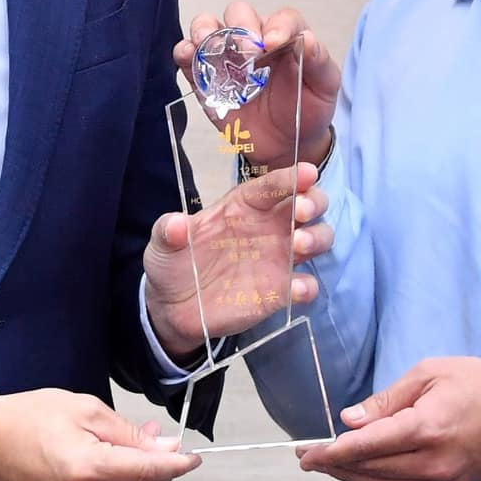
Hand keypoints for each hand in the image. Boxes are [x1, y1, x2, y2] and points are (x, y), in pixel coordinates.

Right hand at [0, 389, 200, 480]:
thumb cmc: (29, 417)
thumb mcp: (85, 408)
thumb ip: (128, 432)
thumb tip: (164, 447)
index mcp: (87, 469)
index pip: (148, 473)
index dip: (178, 464)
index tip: (195, 455)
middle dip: (160, 468)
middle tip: (160, 439)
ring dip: (139, 476)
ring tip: (130, 442)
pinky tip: (111, 461)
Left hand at [144, 161, 333, 358]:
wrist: (172, 307)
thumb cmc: (173, 262)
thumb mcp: (163, 242)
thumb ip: (169, 230)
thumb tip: (176, 224)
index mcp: (244, 205)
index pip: (272, 185)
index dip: (291, 177)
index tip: (307, 173)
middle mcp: (269, 227)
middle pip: (308, 204)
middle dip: (314, 202)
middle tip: (301, 211)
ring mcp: (278, 259)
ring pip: (317, 238)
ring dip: (317, 237)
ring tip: (299, 245)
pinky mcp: (279, 291)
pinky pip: (305, 285)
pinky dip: (307, 285)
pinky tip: (297, 288)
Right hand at [173, 2, 340, 168]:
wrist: (285, 144)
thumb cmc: (306, 109)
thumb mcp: (325, 87)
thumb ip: (318, 61)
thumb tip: (307, 39)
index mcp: (286, 36)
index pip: (281, 18)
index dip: (277, 26)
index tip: (274, 43)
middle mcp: (254, 39)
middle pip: (239, 13)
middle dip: (240, 28)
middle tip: (247, 53)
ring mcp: (226, 56)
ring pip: (208, 26)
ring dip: (205, 30)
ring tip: (206, 45)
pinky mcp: (206, 77)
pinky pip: (189, 56)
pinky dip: (185, 53)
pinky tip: (188, 57)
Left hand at [297, 358, 480, 480]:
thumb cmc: (478, 382)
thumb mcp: (430, 373)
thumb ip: (387, 400)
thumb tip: (350, 420)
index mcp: (425, 428)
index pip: (366, 446)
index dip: (331, 451)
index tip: (305, 453)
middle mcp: (431, 461)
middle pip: (369, 470)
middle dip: (333, 464)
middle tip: (306, 456)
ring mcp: (442, 479)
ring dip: (351, 477)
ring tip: (327, 464)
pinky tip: (359, 473)